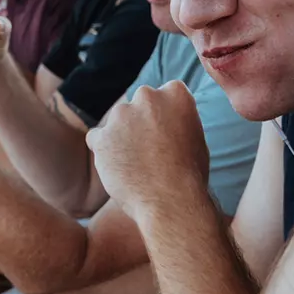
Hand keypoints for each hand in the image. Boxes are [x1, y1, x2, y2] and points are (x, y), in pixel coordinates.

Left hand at [87, 81, 209, 222]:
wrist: (172, 200)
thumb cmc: (189, 174)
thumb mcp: (196, 135)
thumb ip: (178, 117)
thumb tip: (166, 116)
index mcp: (175, 93)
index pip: (166, 92)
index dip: (166, 114)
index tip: (168, 132)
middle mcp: (147, 97)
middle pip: (140, 103)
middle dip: (142, 120)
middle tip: (151, 149)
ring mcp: (122, 115)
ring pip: (118, 121)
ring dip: (123, 136)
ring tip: (137, 164)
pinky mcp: (102, 136)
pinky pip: (97, 138)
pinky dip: (103, 150)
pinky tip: (117, 166)